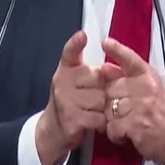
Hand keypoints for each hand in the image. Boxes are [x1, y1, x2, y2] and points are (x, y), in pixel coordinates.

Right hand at [36, 31, 106, 164]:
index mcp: (65, 70)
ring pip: (100, 100)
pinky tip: (93, 122)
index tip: (82, 36)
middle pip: (98, 81)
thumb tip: (111, 67)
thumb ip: (90, 73)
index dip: (75, 43)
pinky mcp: (71, 118)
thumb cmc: (71, 101)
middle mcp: (62, 82)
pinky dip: (100, 123)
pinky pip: (98, 117)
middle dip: (102, 91)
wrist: (53, 129)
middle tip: (91, 99)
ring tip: (91, 112)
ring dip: (102, 109)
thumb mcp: (76, 82)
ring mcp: (65, 100)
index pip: (69, 53)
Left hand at [100, 38, 164, 164]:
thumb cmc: (160, 114)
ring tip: (126, 123)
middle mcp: (146, 88)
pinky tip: (126, 134)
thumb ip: (128, 78)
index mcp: (149, 77)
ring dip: (113, 120)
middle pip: (111, 88)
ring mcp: (141, 106)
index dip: (118, 50)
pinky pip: (112, 127)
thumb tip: (105, 67)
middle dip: (112, 102)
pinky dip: (115, 134)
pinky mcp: (136, 125)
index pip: (131, 59)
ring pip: (109, 108)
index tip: (105, 42)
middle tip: (124, 111)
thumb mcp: (148, 90)